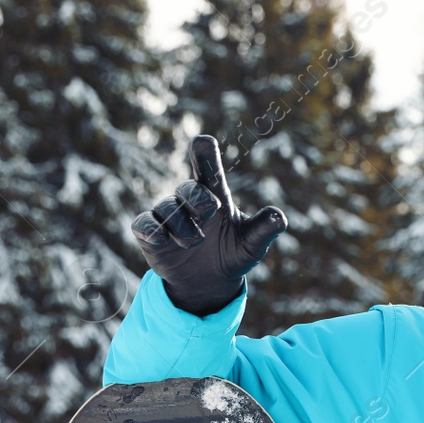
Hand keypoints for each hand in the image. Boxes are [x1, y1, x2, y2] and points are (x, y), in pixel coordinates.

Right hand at [131, 135, 286, 315]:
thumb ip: (264, 230)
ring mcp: (168, 215)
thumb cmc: (232, 253)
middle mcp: (189, 200)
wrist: (209, 281)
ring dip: (182, 227)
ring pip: (167, 209)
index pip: (207, 167)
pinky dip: (153, 230)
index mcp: (214, 195)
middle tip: (210, 212)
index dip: (204, 153)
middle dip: (198, 199)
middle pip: (188, 188)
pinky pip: (144, 224)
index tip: (203, 141)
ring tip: (195, 243)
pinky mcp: (150, 233)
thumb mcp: (251, 245)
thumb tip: (279, 217)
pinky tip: (161, 239)